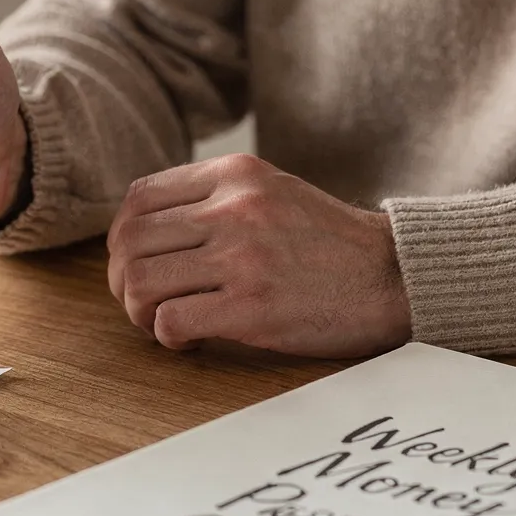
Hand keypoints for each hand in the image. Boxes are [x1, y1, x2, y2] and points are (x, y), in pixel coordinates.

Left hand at [106, 154, 409, 357]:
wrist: (393, 276)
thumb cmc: (331, 242)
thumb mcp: (273, 191)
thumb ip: (216, 198)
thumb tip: (146, 227)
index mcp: (235, 175)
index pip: (139, 199)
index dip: (122, 239)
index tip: (135, 263)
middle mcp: (233, 209)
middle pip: (131, 242)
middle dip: (123, 279)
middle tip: (142, 301)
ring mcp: (242, 257)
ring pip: (141, 282)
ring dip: (140, 311)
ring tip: (163, 321)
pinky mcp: (251, 307)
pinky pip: (172, 321)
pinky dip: (167, 336)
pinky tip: (189, 339)